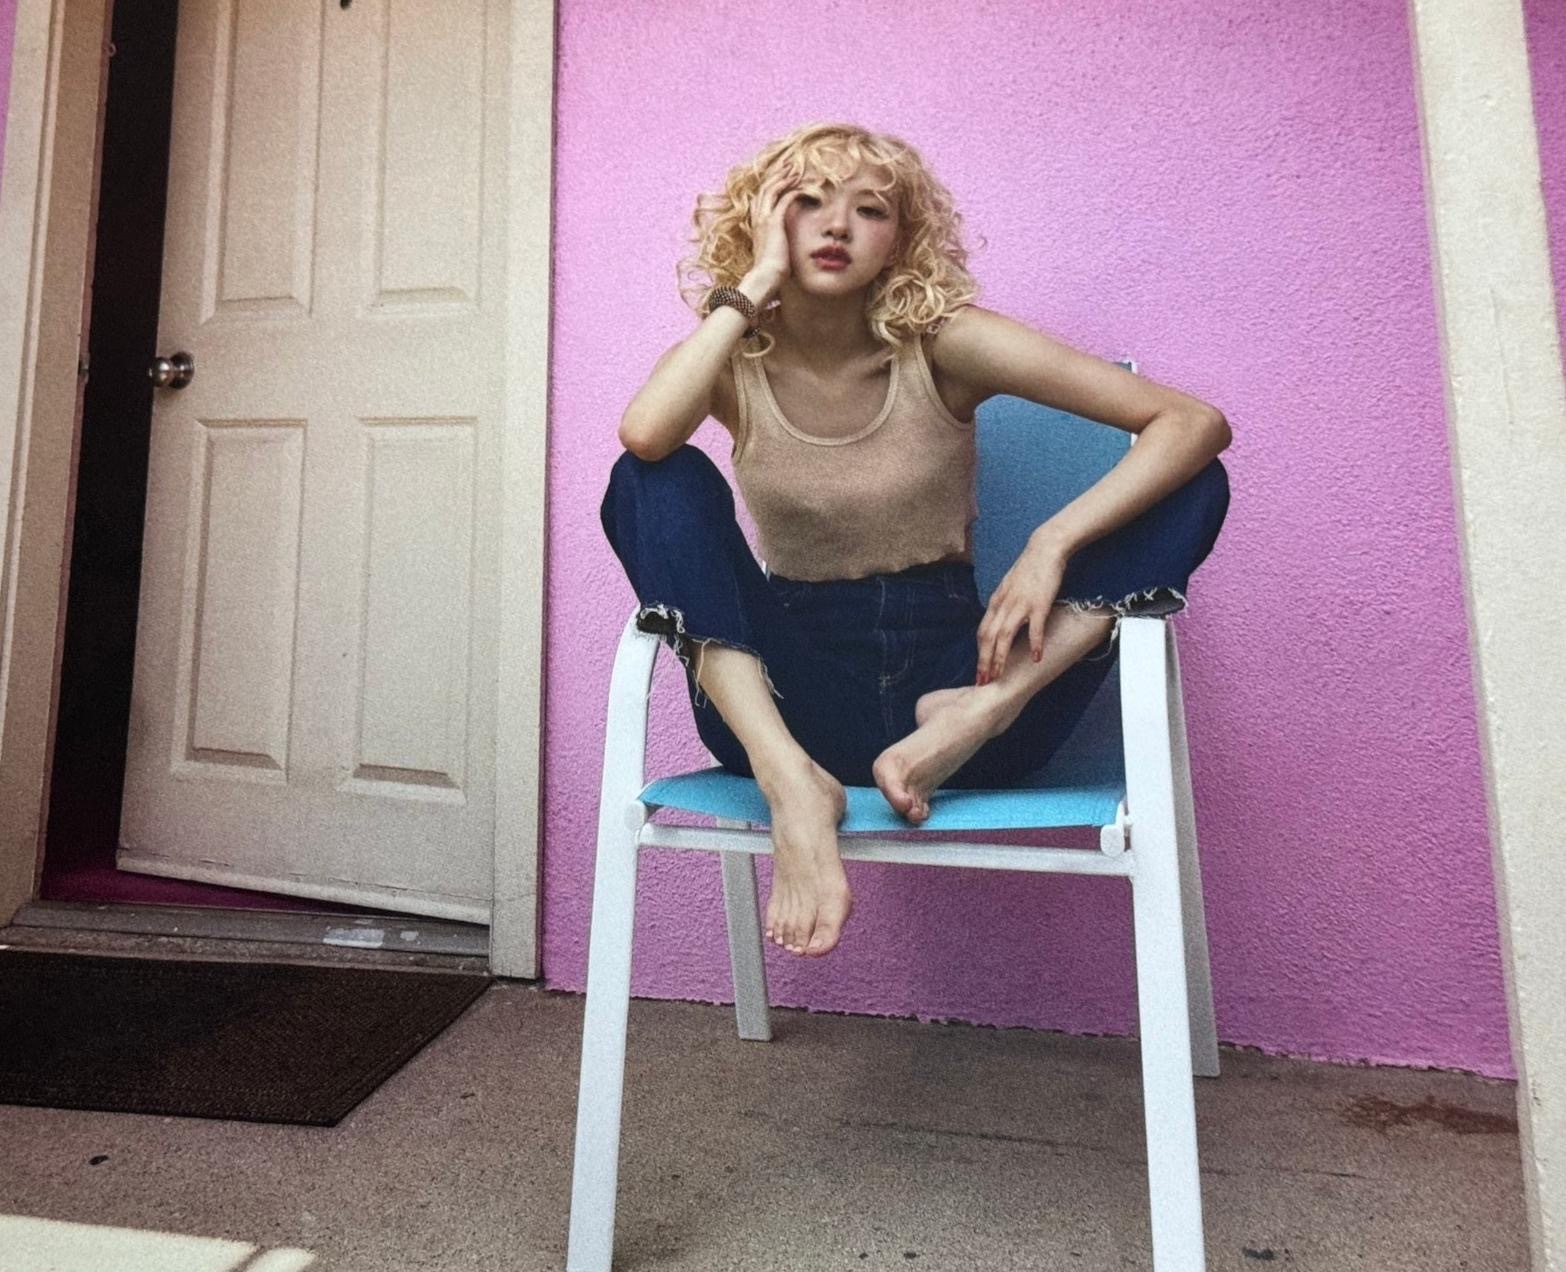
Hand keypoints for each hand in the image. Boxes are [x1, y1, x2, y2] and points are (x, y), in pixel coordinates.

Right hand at [746, 171, 802, 294]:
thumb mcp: (774, 251)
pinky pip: (783, 199)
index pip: (763, 197)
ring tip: (796, 169)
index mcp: (757, 223)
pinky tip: (802, 187)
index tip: (784, 176)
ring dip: (784, 178)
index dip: (773, 184)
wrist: (765, 278)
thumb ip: (778, 242)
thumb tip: (786, 244)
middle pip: (766, 187)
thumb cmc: (771, 270)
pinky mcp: (773, 222)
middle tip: (790, 165)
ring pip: (772, 189)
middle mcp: (758, 218)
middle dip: (778, 175)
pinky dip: (793, 191)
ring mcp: (763, 219)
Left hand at [975, 535, 1069, 684]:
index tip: (979, 671)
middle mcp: (1004, 605)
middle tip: (982, 681)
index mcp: (996, 602)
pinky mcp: (1039, 603)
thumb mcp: (1009, 588)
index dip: (979, 654)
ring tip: (999, 675)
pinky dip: (1033, 644)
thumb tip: (999, 624)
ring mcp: (1020, 605)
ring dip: (1000, 658)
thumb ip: (1003, 606)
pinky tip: (1035, 658)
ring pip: (1004, 636)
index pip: (982, 633)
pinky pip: (1034, 628)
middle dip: (984, 662)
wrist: (1044, 549)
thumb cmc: (1029, 569)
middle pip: (988, 638)